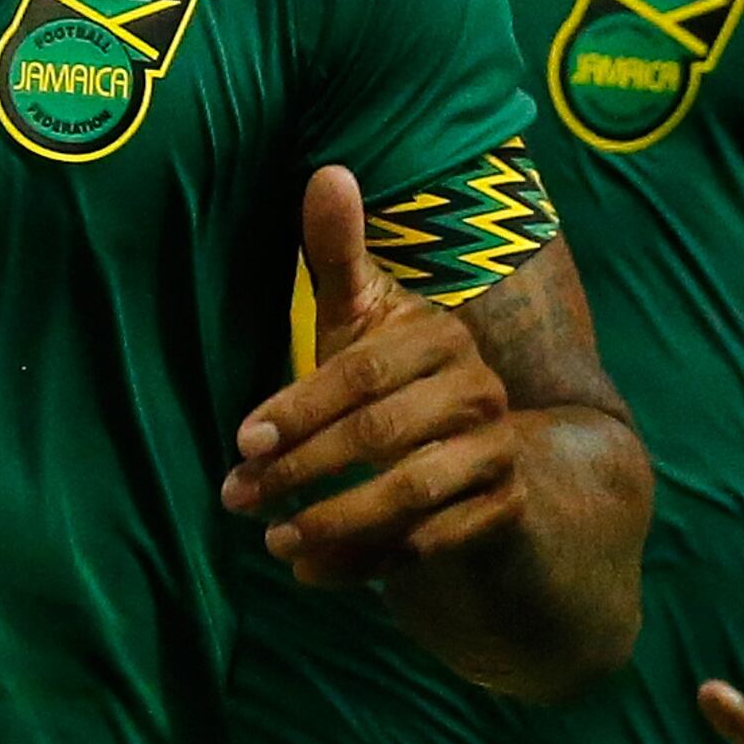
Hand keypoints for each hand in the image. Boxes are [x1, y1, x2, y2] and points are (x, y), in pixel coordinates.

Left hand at [223, 166, 522, 585]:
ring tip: (275, 541)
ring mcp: (500, 453)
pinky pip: (435, 545)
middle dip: (302, 468)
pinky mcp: (505, 512)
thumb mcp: (363, 323)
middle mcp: (482, 391)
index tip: (242, 440)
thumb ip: (339, 255)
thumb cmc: (395, 382)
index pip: (363, 373)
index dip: (299, 407)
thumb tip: (330, 170)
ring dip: (337, 522)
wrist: (482, 460)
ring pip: (414, 494)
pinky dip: (371, 563)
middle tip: (238, 497)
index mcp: (441, 338)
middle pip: (383, 434)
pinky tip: (316, 573)